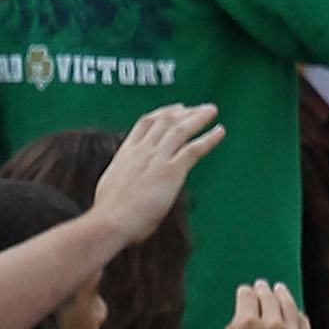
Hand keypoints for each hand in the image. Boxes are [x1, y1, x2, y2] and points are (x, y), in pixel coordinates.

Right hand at [91, 103, 224, 244]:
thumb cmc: (109, 215)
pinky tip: (220, 131)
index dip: (163, 113)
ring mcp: (157, 158)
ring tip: (212, 110)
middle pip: (166, 121)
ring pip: (181, 129)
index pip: (146, 123)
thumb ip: (124, 182)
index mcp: (127, 153)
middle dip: (185, 112)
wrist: (111, 220)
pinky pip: (193, 149)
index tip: (176, 109)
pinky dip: (209, 138)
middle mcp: (143, 150)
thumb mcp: (111, 189)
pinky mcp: (171, 171)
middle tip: (200, 108)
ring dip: (199, 117)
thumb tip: (125, 190)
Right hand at [216, 282, 315, 328]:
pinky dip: (297, 313)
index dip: (245, 292)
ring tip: (280, 289)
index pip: (246, 298)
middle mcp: (270, 323)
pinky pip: (302, 320)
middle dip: (263, 289)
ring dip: (282, 294)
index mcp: (246, 326)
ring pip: (288, 304)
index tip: (245, 291)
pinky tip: (295, 312)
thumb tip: (238, 322)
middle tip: (262, 285)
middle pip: (268, 297)